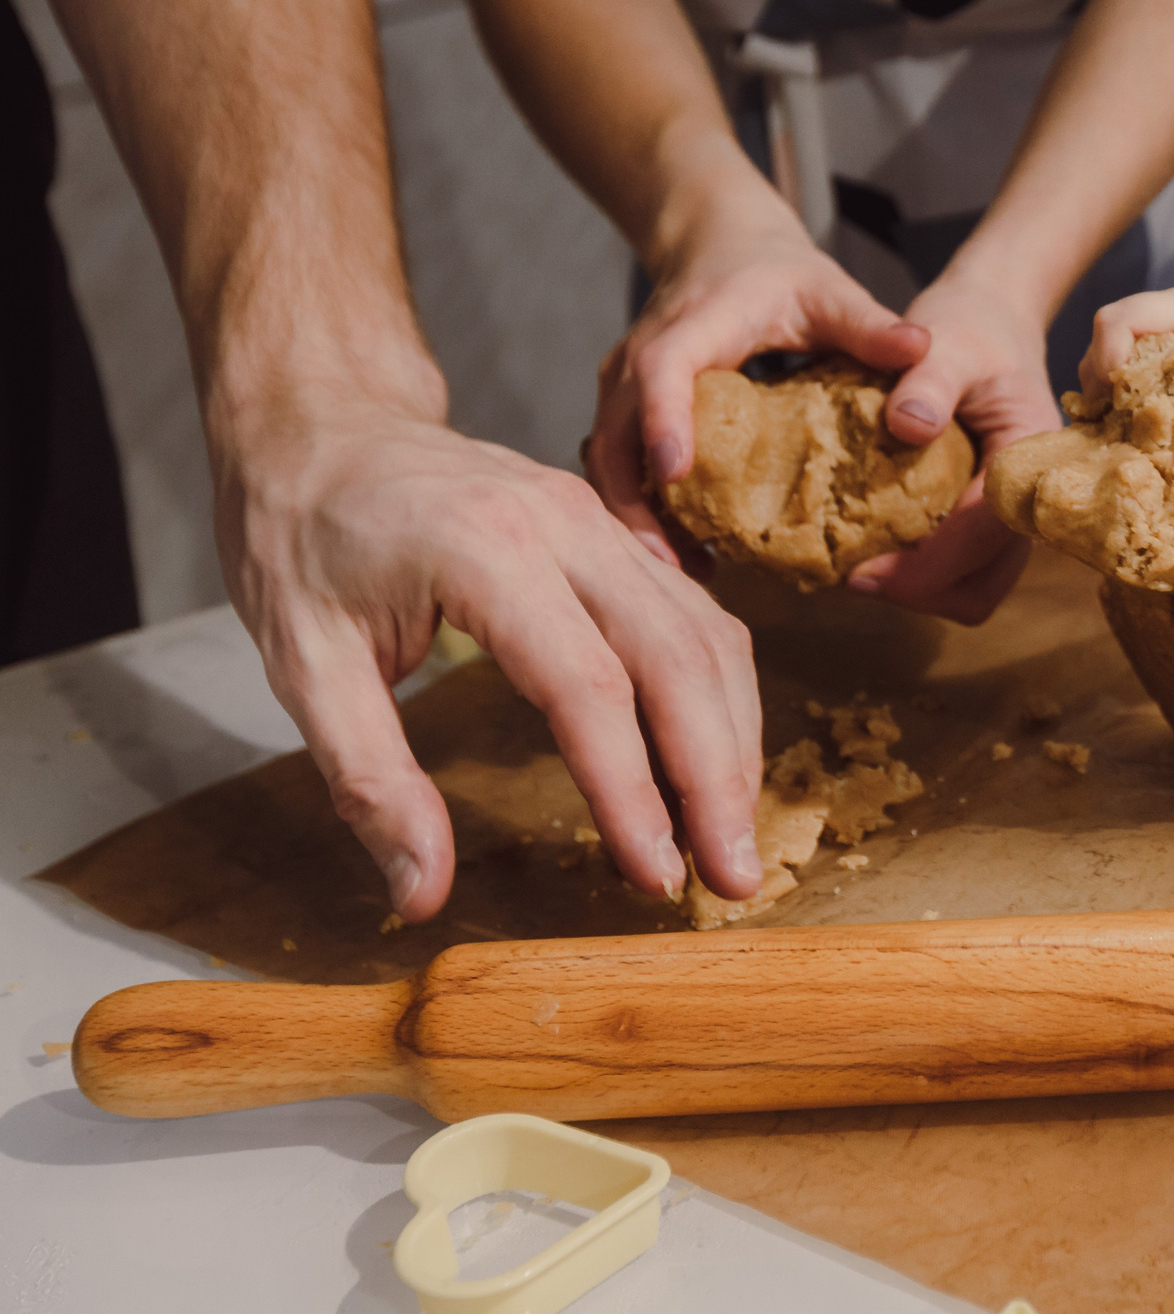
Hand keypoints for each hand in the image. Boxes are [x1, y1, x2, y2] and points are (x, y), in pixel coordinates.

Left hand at [217, 393, 770, 918]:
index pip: (587, 684)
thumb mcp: (300, 664)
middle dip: (717, 776)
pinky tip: (712, 763)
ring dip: (732, 740)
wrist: (321, 418)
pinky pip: (696, 615)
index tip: (654, 876)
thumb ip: (368, 779)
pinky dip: (717, 697)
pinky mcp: (616, 533)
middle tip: (734, 879)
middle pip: (678, 657)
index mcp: (484, 550)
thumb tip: (419, 895)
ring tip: (730, 837)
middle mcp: (565, 525)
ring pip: (706, 634)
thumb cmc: (299, 535)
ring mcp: (601, 522)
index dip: (631, 789)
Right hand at [593, 182, 928, 566]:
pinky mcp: (624, 410)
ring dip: (635, 517)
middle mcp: (641, 357)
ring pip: (606, 460)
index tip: (676, 474)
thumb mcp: (828, 291)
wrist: (716, 242)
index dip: (664, 419)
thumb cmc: (776, 271)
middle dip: (636, 502)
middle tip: (675, 565)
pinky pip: (617, 465)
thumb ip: (871, 324)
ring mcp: (624, 387)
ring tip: (684, 571)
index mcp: (693, 325)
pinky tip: (683, 551)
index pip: (663, 370)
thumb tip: (923, 348)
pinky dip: (638, 508)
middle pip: (615, 435)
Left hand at [848, 265, 1061, 622]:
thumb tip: (908, 426)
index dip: (929, 563)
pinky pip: (965, 571)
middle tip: (852, 576)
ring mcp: (1014, 515)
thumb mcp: (947, 340)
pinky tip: (878, 548)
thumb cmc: (971, 327)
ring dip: (921, 589)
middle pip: (985, 582)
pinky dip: (923, 574)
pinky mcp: (991, 520)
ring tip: (860, 567)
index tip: (863, 571)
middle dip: (921, 589)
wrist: (993, 319)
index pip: (988, 532)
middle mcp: (1031, 498)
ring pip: (976, 587)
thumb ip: (929, 379)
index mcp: (1032, 456)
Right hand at [1082, 286, 1173, 455]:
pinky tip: (1143, 435)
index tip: (1120, 403)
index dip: (1106, 359)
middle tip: (1116, 428)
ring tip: (1131, 436)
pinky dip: (1128, 409)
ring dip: (1114, 401)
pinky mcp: (1167, 365)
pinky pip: (1129, 383)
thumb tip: (1149, 448)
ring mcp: (1167, 340)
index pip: (1119, 320)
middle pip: (1106, 341)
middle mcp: (1170, 318)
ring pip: (1112, 364)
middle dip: (1104, 385)